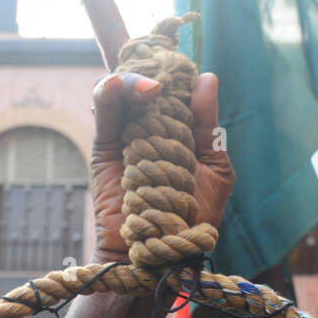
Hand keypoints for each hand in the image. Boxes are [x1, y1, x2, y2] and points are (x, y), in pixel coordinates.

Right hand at [89, 71, 233, 263]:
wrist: (163, 255)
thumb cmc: (192, 219)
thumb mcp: (214, 168)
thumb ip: (208, 126)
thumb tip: (206, 77)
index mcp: (178, 130)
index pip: (175, 88)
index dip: (177, 69)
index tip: (187, 62)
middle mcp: (150, 128)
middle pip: (148, 81)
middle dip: (158, 68)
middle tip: (171, 68)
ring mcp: (126, 136)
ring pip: (123, 89)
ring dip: (136, 78)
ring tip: (155, 88)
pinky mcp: (104, 148)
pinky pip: (104, 111)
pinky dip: (108, 92)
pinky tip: (116, 84)